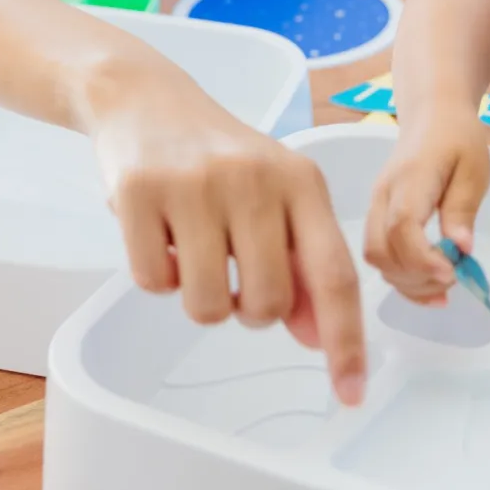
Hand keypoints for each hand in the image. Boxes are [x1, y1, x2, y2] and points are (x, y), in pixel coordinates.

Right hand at [84, 67, 366, 404]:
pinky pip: (153, 282)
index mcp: (301, 181)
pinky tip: (156, 233)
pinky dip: (155, 274)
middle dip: (248, 310)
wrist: (144, 98)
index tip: (350, 392)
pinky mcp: (139, 190)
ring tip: (191, 250)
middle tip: (230, 270)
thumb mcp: (274, 197)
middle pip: (266, 303)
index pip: (333, 275)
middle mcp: (254, 178)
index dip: (344, 340)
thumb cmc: (218, 158)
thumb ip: (301, 264)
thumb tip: (316, 337)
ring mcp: (194, 184)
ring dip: (199, 297)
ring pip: (207, 304)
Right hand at [363, 108, 489, 305]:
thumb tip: (462, 249)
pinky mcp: (377, 216)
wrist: (431, 117)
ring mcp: (376, 207)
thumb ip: (463, 208)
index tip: (453, 274)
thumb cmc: (457, 139)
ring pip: (376, 258)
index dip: (423, 258)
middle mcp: (383, 196)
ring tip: (443, 287)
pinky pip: (380, 255)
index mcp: (410, 180)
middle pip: (381, 250)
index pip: (402, 226)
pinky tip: (429, 286)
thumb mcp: (474, 169)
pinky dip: (402, 278)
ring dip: (408, 282)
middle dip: (416, 277)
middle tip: (453, 279)